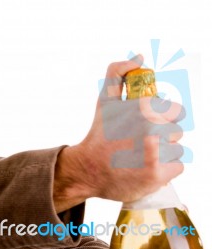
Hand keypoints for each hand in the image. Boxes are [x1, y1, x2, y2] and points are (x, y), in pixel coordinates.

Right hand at [54, 55, 184, 211]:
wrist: (89, 170)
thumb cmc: (99, 135)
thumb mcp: (105, 101)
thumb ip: (118, 74)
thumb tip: (139, 58)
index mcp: (144, 108)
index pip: (176, 111)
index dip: (163, 118)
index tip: (147, 125)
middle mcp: (152, 128)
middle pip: (176, 131)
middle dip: (162, 136)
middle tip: (140, 142)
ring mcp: (157, 152)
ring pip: (178, 149)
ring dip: (163, 153)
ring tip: (141, 155)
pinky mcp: (159, 173)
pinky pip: (177, 166)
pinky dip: (164, 169)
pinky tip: (146, 167)